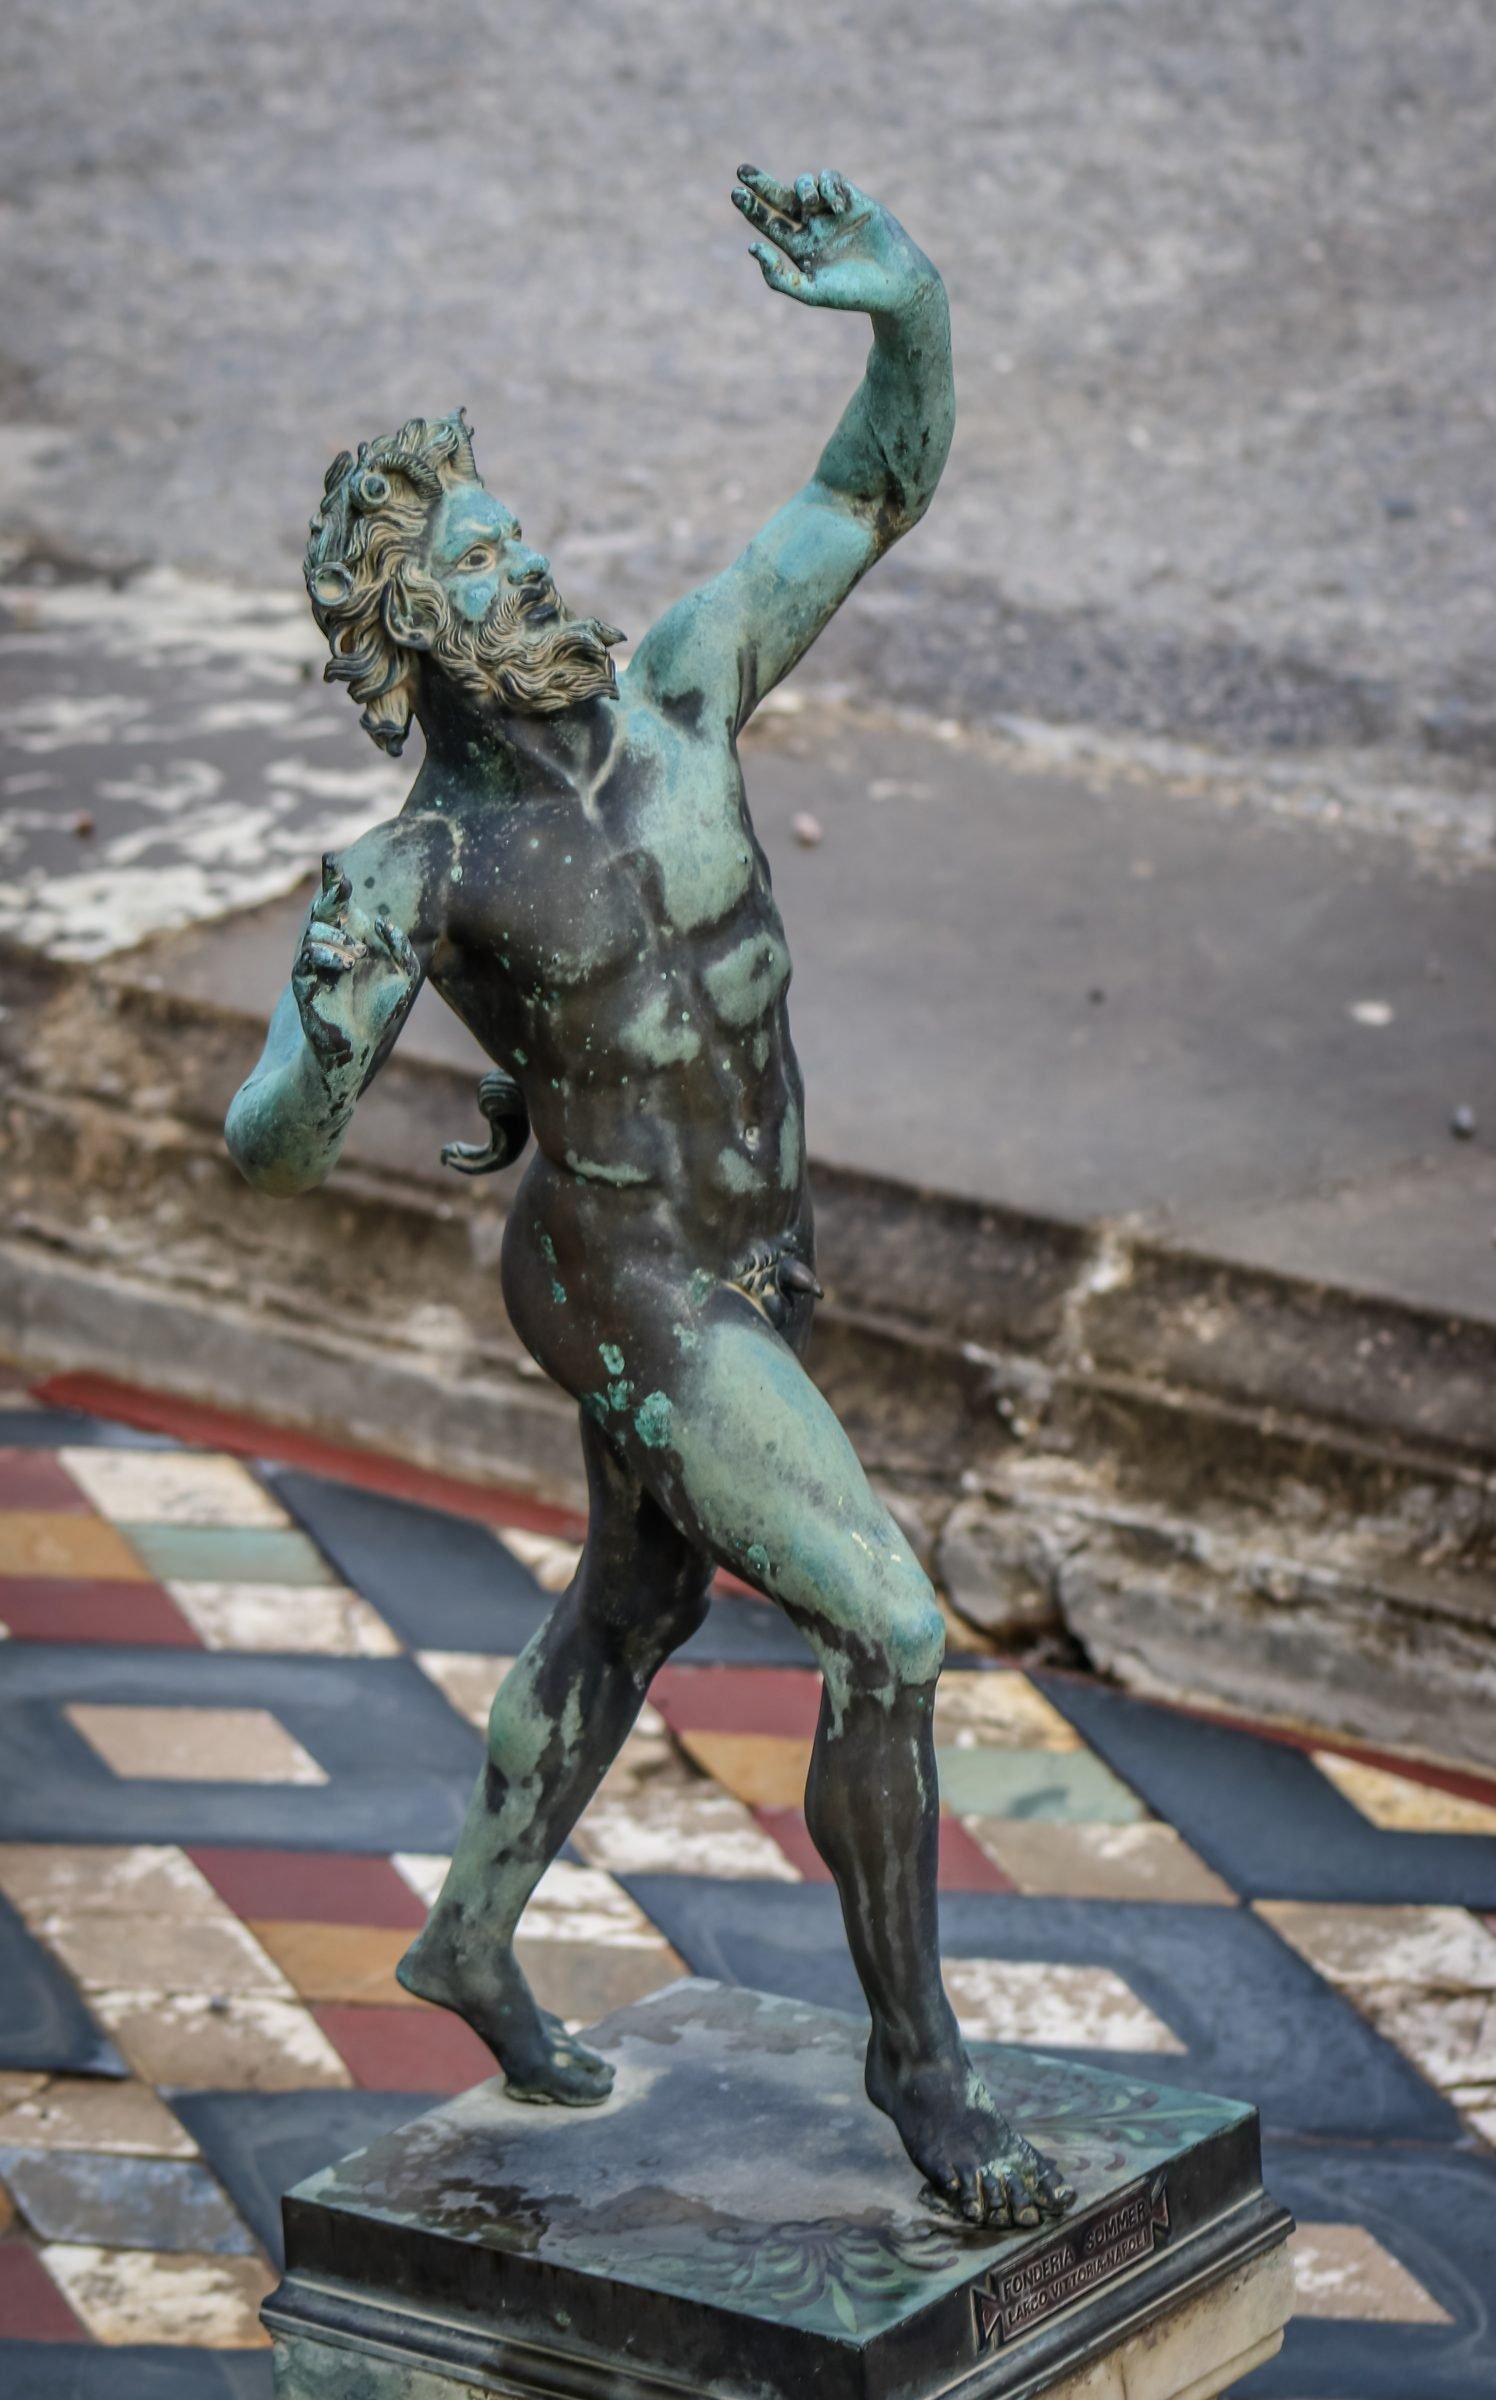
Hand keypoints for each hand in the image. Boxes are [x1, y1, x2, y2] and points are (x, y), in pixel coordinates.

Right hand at [292, 857, 420, 1079]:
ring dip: (336, 940)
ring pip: (313, 937)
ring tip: (357, 956)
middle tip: (343, 889)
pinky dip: (324, 958)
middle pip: (322, 915)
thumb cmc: (378, 1015)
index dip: (332, 883)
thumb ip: (400, 946)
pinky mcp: (306, 991)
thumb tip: (384, 922)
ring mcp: (315, 970)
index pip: (338, 906)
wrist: (353, 1054)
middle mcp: (330, 951)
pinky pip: (305, 963)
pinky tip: (347, 966)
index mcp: (350, 942)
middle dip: (330, 898)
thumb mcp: (404, 976)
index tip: (331, 859)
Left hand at [731, 165, 931, 314]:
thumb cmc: (855, 294)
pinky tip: (839, 207)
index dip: (752, 208)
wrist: (897, 284)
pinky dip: (829, 187)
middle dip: (760, 183)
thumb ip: (778, 277)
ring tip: (811, 206)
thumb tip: (752, 247)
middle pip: (780, 198)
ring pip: (805, 184)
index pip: (770, 223)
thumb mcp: (810, 292)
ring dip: (803, 189)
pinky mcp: (854, 199)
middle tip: (741, 171)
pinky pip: (831, 179)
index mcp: (801, 250)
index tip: (736, 194)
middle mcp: (814, 228)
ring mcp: (833, 213)